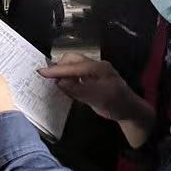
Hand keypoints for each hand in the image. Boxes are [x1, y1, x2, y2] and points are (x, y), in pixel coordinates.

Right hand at [39, 54, 154, 146]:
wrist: (130, 111)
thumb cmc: (116, 104)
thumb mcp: (98, 99)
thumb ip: (78, 90)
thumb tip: (60, 82)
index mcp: (98, 68)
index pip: (73, 66)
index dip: (56, 70)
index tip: (41, 72)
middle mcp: (96, 66)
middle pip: (72, 60)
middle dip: (58, 67)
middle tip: (46, 78)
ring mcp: (95, 71)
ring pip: (74, 65)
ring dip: (63, 71)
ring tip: (51, 80)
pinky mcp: (93, 78)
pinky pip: (77, 73)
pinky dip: (68, 77)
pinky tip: (63, 84)